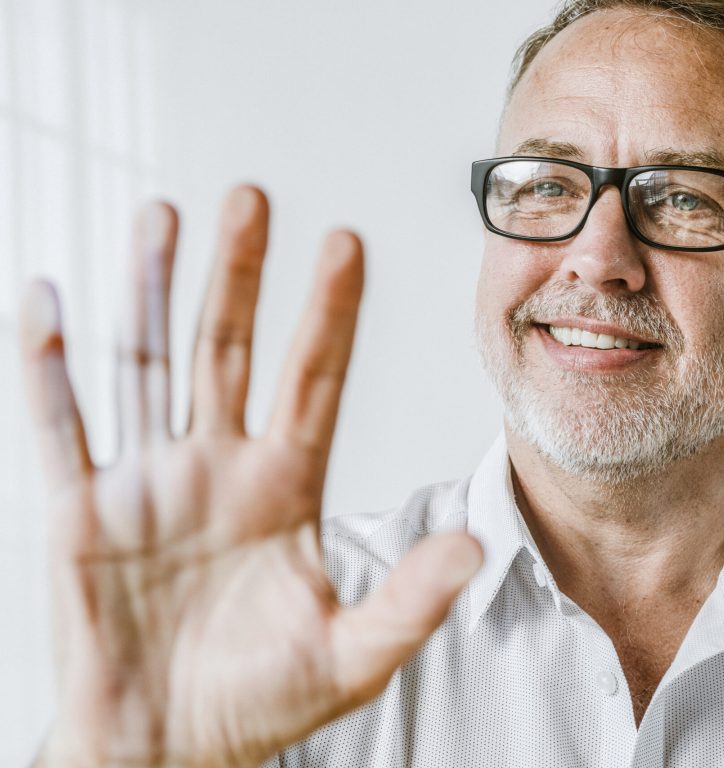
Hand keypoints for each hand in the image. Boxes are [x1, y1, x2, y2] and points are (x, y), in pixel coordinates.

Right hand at [19, 187, 482, 767]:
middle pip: (231, 348)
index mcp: (285, 487)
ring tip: (163, 216)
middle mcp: (219, 465)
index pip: (314, 379)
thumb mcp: (349, 656)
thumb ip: (408, 600)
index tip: (347, 242)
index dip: (330, 313)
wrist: (167, 748)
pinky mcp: (82, 509)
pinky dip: (48, 366)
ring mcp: (148, 478)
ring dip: (152, 289)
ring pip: (148, 363)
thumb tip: (477, 548)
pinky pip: (59, 425)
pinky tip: (47, 300)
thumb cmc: (257, 704)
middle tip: (253, 196)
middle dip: (240, 274)